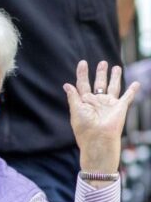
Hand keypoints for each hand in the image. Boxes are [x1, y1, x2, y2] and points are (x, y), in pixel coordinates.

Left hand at [64, 60, 139, 178]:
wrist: (98, 139)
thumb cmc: (84, 127)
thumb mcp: (76, 110)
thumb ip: (73, 96)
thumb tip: (66, 84)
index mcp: (85, 101)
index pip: (83, 84)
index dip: (82, 73)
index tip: (82, 62)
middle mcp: (97, 101)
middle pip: (99, 83)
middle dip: (100, 73)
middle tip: (102, 62)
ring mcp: (109, 104)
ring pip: (113, 87)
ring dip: (115, 77)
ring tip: (116, 67)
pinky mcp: (120, 107)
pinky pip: (128, 96)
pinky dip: (133, 90)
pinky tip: (136, 83)